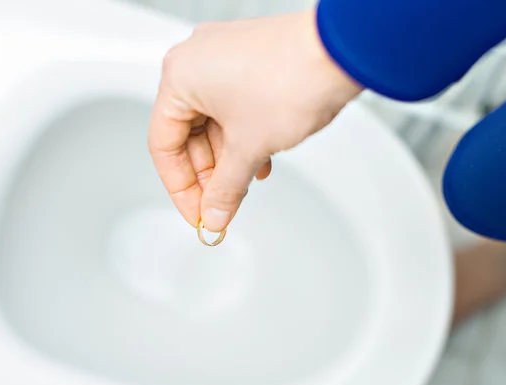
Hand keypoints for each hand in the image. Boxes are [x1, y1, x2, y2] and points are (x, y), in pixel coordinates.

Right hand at [148, 9, 360, 231]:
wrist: (341, 51)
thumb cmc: (293, 78)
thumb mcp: (248, 146)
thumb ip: (225, 188)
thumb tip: (214, 212)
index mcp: (180, 77)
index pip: (164, 146)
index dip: (180, 188)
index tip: (196, 212)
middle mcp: (197, 62)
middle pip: (188, 135)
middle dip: (208, 176)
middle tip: (221, 205)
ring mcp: (224, 57)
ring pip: (213, 123)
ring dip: (229, 159)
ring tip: (244, 185)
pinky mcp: (249, 61)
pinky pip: (234, 107)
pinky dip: (243, 137)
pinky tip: (260, 159)